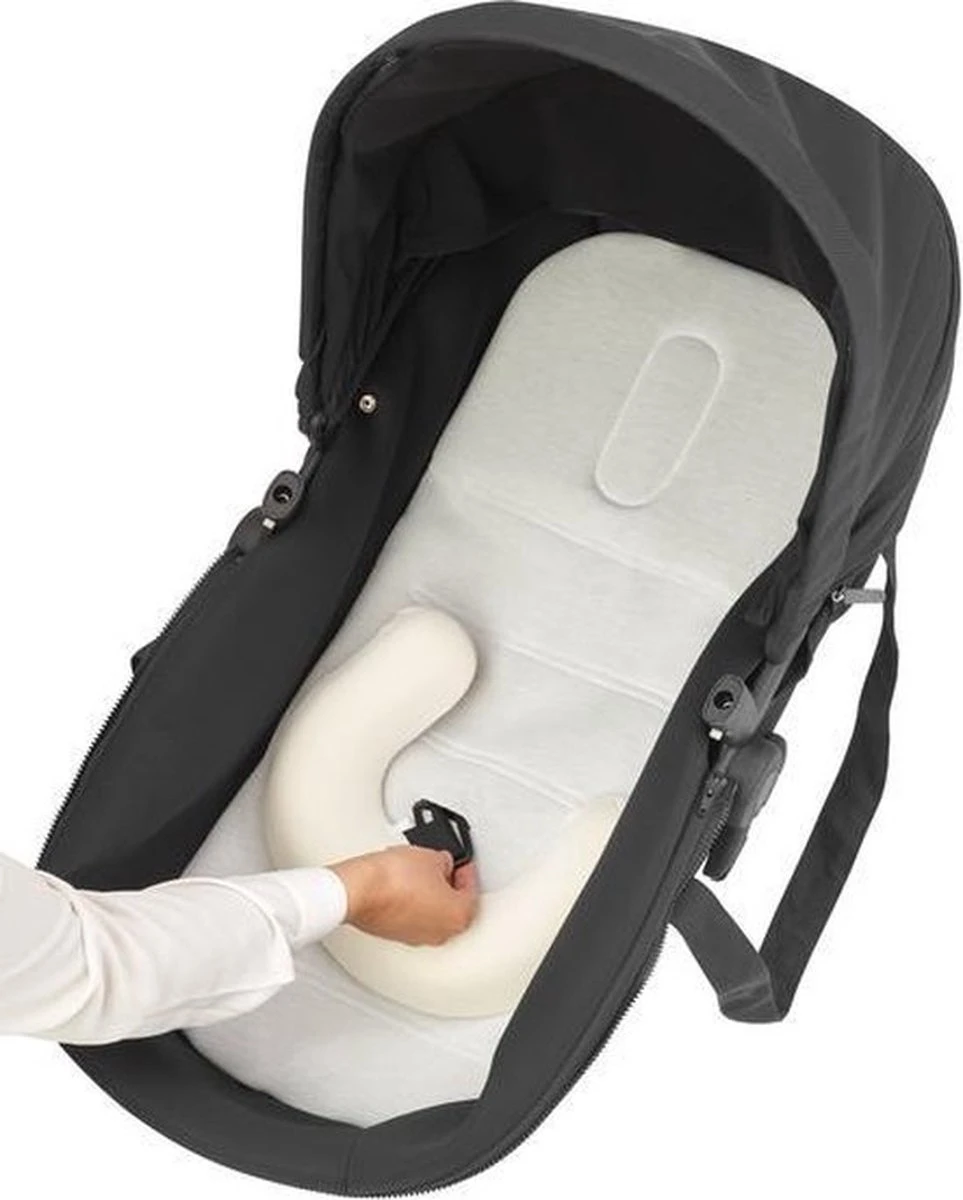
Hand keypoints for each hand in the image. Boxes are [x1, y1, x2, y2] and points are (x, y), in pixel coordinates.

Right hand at [331, 846, 479, 945]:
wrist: (360, 890)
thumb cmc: (395, 880)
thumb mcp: (432, 857)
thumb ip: (445, 862)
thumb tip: (442, 864)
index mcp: (458, 916)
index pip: (472, 892)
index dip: (467, 871)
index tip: (463, 862)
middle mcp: (440, 933)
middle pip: (454, 907)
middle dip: (450, 885)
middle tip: (446, 867)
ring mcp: (416, 936)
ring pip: (433, 914)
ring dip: (431, 894)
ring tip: (422, 872)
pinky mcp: (395, 934)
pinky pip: (413, 917)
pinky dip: (414, 901)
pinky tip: (406, 884)